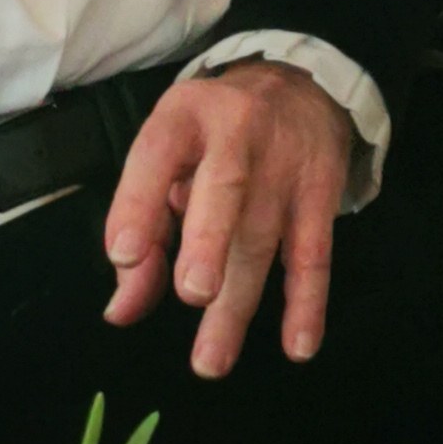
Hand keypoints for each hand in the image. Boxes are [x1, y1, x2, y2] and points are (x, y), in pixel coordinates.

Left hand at [101, 58, 353, 372]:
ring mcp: (284, 165)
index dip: (139, 203)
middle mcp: (236, 134)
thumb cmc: (215, 134)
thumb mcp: (171, 157)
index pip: (157, 153)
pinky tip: (297, 344)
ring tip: (211, 360)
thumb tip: (122, 310)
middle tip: (193, 293)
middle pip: (224, 188)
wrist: (301, 83)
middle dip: (209, 241)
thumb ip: (145, 229)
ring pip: (261, 237)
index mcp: (185, 117)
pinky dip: (307, 302)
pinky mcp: (320, 194)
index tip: (126, 256)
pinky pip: (314, 253)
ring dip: (237, 304)